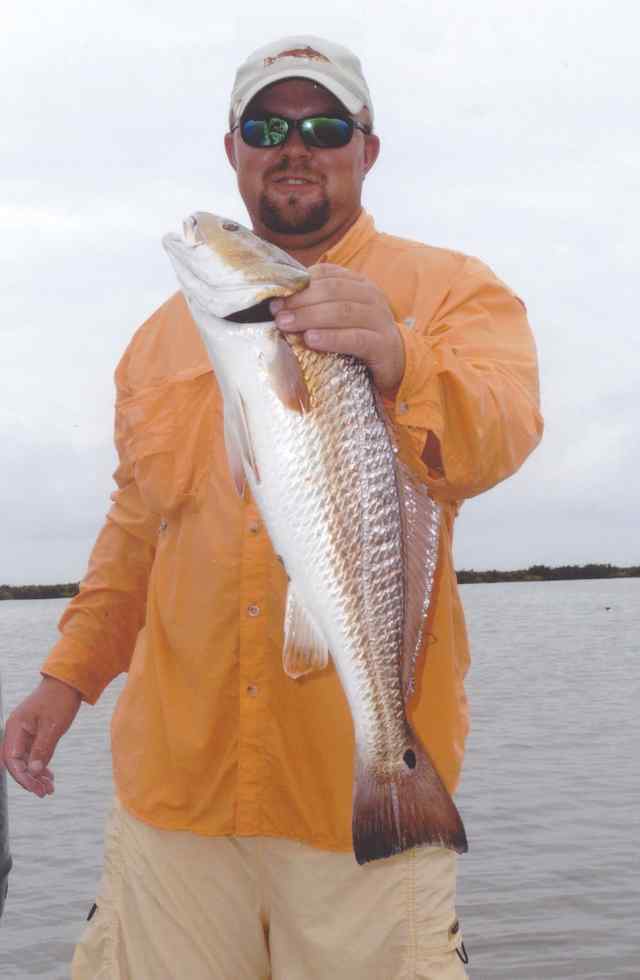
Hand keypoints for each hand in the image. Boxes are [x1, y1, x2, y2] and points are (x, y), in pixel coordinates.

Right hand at [1, 676, 81, 797]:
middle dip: (29, 780)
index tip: (36, 789)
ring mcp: (25, 732)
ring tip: (49, 789)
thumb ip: (42, 749)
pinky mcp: (35, 733)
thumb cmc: (59, 700)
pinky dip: (40, 766)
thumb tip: (33, 772)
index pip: (12, 760)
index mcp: (16, 727)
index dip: (23, 777)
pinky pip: (33, 754)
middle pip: (17, 762)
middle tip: (45, 793)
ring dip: (35, 776)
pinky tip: (49, 777)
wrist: (69, 682)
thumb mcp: (53, 726)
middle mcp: (17, 731)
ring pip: (25, 760)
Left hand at [271, 264, 405, 395]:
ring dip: (310, 317)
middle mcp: (371, 296)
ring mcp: (379, 319)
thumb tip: (280, 302)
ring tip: (286, 324)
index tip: (276, 296)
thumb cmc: (359, 337)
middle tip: (276, 312)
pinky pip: (355, 339)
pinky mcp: (383, 345)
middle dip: (300, 301)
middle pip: (331, 291)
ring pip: (342, 312)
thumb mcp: (340, 315)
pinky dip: (331, 338)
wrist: (396, 362)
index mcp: (359, 284)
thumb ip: (318, 304)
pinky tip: (311, 340)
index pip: (326, 274)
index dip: (299, 284)